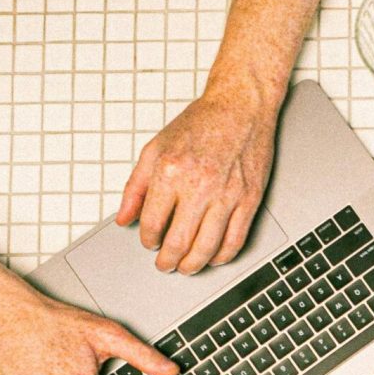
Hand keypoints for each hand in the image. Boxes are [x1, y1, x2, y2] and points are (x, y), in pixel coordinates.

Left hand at [116, 82, 278, 275]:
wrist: (241, 107)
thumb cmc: (202, 123)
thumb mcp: (156, 148)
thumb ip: (136, 186)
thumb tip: (124, 218)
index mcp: (171, 171)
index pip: (152, 222)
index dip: (148, 239)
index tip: (150, 243)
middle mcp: (199, 185)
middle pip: (179, 242)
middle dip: (168, 261)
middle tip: (165, 265)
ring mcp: (227, 195)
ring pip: (207, 247)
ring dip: (193, 265)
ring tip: (186, 267)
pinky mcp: (249, 199)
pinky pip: (235, 240)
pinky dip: (223, 256)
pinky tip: (214, 258)